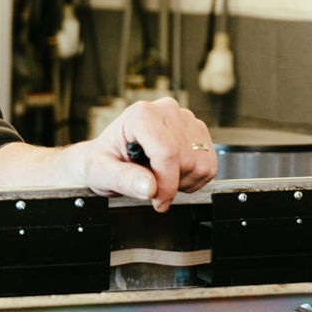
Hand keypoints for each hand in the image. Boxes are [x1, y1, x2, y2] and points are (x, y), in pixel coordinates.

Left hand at [80, 96, 215, 210]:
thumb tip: (149, 186)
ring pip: (202, 164)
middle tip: (151, 185)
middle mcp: (166, 111)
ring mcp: (185, 119)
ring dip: (184, 181)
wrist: (111, 154)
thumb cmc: (104, 159)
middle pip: (187, 161)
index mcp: (141, 115)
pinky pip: (210, 164)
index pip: (167, 152)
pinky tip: (173, 174)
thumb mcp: (101, 172)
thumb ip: (124, 179)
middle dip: (171, 183)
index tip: (158, 199)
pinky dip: (195, 177)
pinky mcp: (197, 130)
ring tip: (160, 177)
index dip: (166, 183)